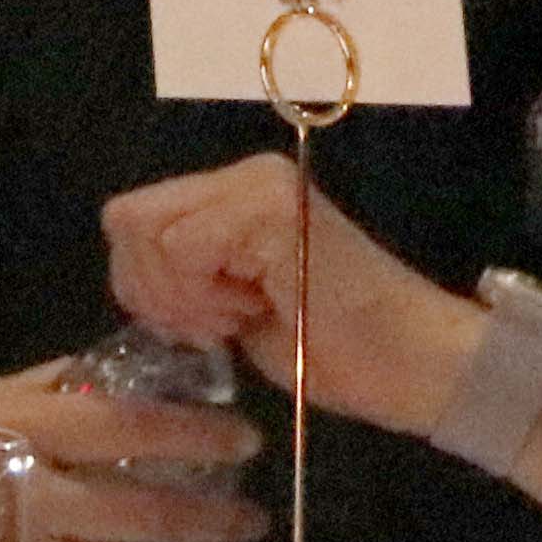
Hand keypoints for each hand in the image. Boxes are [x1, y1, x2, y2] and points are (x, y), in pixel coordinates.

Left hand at [103, 154, 489, 436]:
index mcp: (234, 194)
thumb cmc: (337, 352)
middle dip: (153, 289)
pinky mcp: (270, 209)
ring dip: (181, 296)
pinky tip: (254, 312)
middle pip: (127, 219)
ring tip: (241, 316)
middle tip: (216, 324)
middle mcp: (244, 176)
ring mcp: (258, 186)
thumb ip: (187, 276)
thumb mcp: (236, 307)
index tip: (197, 324)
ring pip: (149, 231)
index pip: (132, 219)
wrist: (415, 364)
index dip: (143, 282)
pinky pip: (183, 248)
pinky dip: (203, 296)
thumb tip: (134, 273)